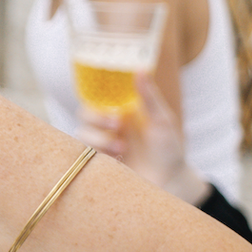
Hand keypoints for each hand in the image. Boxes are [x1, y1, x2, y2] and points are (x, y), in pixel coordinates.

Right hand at [79, 79, 204, 201]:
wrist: (170, 183)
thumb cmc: (169, 149)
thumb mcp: (162, 120)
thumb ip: (149, 96)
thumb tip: (139, 68)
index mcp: (121, 112)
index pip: (97, 98)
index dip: (99, 99)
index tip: (114, 108)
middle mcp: (109, 127)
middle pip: (84, 114)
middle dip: (97, 118)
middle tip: (118, 124)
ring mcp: (103, 145)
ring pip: (81, 133)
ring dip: (99, 139)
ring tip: (122, 149)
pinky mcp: (99, 163)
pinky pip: (83, 154)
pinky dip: (96, 154)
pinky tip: (117, 160)